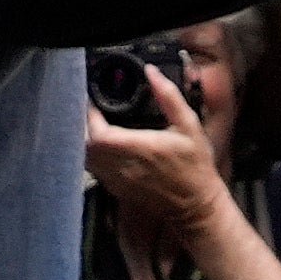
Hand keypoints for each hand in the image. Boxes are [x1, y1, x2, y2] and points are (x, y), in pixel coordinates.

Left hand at [82, 66, 229, 252]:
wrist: (196, 206)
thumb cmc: (195, 167)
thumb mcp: (189, 126)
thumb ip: (169, 97)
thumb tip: (152, 73)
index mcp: (138, 148)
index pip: (98, 133)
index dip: (89, 114)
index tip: (92, 98)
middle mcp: (123, 166)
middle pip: (85, 145)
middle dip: (84, 124)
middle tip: (91, 109)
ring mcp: (118, 180)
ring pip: (86, 158)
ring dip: (87, 140)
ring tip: (95, 124)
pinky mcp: (117, 190)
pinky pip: (95, 170)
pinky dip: (93, 155)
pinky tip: (104, 145)